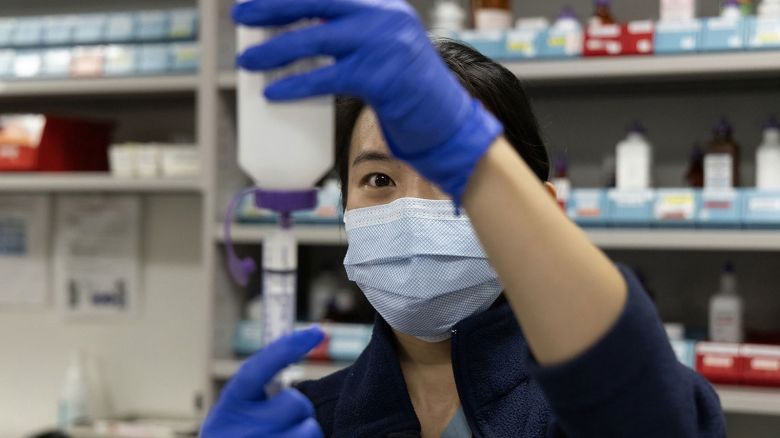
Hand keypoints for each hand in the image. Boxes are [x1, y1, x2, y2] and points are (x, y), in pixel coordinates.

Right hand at [201, 327, 324, 437]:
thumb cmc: (240, 434)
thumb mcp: (239, 410)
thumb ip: (260, 387)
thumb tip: (303, 343)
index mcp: (230, 405)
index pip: (256, 369)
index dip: (287, 348)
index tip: (318, 331)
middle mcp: (237, 429)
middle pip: (296, 403)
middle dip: (299, 409)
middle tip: (284, 421)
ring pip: (310, 429)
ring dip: (307, 432)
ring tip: (287, 437)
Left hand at [232, 0, 501, 203]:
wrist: (449, 122)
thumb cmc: (409, 92)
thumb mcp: (384, 50)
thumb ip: (350, 37)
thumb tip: (296, 40)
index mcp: (382, 6)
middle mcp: (385, 16)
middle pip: (316, 2)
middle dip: (273, 7)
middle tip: (241, 16)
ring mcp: (385, 45)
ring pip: (316, 39)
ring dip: (275, 49)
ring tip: (248, 62)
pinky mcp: (382, 77)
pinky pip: (328, 77)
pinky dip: (296, 85)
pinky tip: (274, 92)